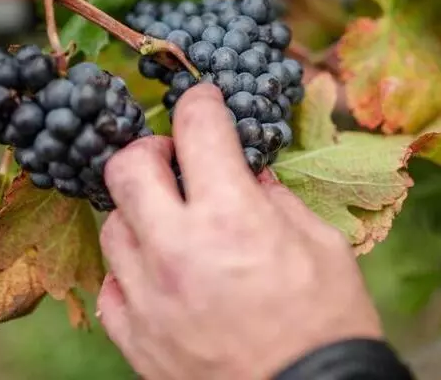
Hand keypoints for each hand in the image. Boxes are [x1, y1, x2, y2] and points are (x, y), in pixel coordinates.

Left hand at [95, 84, 381, 379]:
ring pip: (112, 225)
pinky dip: (131, 267)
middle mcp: (178, 250)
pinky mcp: (136, 339)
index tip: (204, 100)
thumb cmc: (329, 325)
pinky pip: (111, 286)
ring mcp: (149, 297)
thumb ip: (280, 202)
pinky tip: (159, 270)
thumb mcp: (324, 247)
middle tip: (175, 156)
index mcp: (233, 218)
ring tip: (170, 218)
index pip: (199, 130)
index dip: (200, 102)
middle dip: (151, 147)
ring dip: (140, 209)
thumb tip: (253, 176)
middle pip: (127, 167)